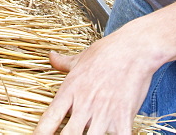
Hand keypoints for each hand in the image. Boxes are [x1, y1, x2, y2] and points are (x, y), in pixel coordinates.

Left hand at [35, 24, 161, 133]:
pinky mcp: (123, 117)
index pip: (49, 120)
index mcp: (70, 91)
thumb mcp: (81, 57)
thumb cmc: (108, 51)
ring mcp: (103, 113)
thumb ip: (64, 62)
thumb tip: (50, 56)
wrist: (135, 48)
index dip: (40, 133)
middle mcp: (84, 105)